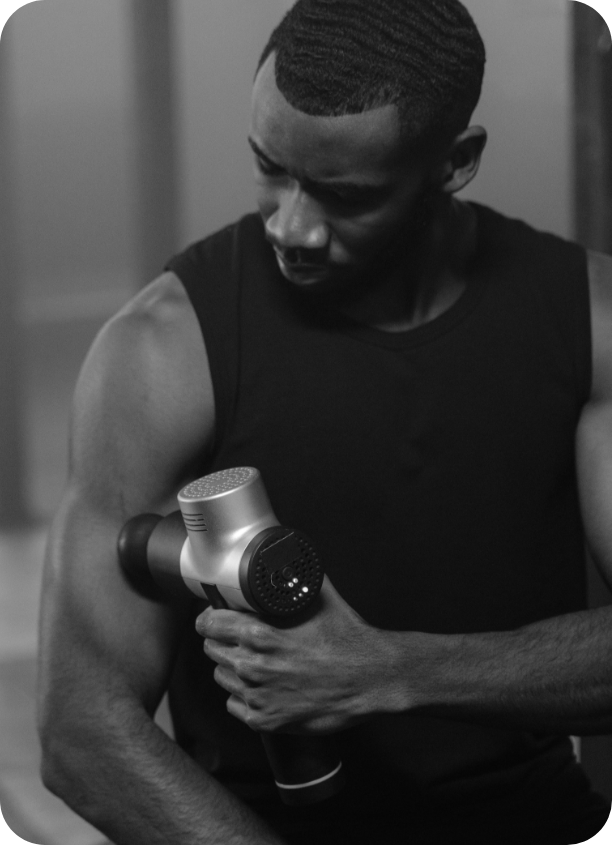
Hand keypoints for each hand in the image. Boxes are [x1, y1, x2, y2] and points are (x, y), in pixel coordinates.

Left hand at [195, 577, 401, 734]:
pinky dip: (245, 696)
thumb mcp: (319, 598)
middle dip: (223, 641)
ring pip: (222, 677)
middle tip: (240, 638)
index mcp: (260, 634)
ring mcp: (258, 697)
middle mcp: (253, 667)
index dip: (210, 618)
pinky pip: (235, 705)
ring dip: (233, 668)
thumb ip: (293, 579)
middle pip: (212, 650)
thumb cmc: (348, 640)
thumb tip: (283, 558)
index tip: (213, 618)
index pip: (210, 624)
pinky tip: (264, 686)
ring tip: (256, 662)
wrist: (371, 679)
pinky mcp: (265, 721)